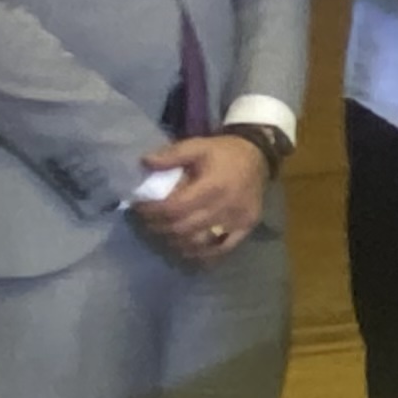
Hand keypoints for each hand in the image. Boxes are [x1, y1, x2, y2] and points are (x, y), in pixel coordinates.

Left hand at [132, 135, 267, 262]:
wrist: (258, 157)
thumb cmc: (223, 152)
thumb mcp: (198, 146)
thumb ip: (172, 155)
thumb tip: (145, 163)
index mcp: (212, 186)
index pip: (175, 208)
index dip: (153, 211)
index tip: (140, 208)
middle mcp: (226, 207)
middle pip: (183, 228)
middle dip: (160, 226)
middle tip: (148, 221)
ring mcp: (238, 220)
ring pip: (199, 242)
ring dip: (177, 240)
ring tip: (165, 232)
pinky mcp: (246, 228)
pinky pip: (221, 249)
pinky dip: (201, 252)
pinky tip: (188, 247)